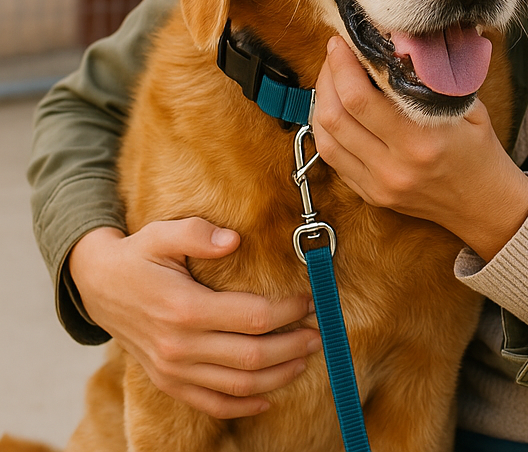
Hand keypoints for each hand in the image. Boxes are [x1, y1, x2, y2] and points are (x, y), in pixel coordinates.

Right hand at [67, 218, 321, 417]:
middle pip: (253, 356)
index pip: (254, 317)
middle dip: (293, 346)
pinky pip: (211, 404)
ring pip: (238, 385)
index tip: (310, 300)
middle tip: (319, 333)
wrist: (97, 287)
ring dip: (278, 375)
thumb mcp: (163, 233)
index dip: (288, 311)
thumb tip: (233, 240)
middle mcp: (180, 346)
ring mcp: (173, 370)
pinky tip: (269, 395)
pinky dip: (243, 404)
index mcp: (185, 308)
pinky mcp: (168, 382)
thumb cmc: (138, 256)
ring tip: (304, 358)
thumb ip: (198, 233)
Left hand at [312, 36, 527, 260]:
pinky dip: (327, 129)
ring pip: (326, 138)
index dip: (343, 65)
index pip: (360, 98)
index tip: (344, 43)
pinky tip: (335, 108)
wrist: (485, 205)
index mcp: (421, 141)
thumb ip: (431, 80)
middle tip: (334, 55)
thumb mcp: (467, 107)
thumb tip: (399, 43)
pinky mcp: (371, 195)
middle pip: (336, 116)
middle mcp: (394, 165)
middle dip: (328, 77)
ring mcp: (379, 184)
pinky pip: (332, 159)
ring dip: (322, 102)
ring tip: (331, 78)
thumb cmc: (480, 149)